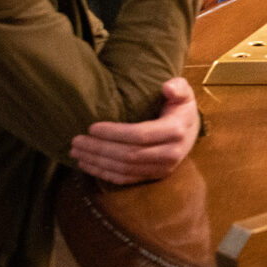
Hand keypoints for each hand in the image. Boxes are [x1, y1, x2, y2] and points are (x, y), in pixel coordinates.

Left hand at [70, 76, 198, 184]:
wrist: (190, 130)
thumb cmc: (180, 107)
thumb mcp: (183, 92)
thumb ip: (178, 87)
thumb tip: (167, 87)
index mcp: (175, 131)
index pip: (140, 135)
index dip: (114, 133)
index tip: (92, 127)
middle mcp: (171, 153)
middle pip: (129, 155)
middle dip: (99, 149)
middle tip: (76, 141)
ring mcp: (163, 168)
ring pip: (125, 169)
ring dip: (97, 162)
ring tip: (76, 152)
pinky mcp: (154, 176)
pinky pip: (126, 179)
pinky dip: (104, 174)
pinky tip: (87, 165)